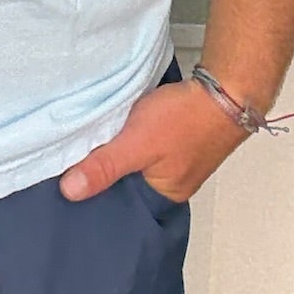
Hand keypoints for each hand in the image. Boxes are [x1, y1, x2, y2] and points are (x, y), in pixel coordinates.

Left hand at [60, 77, 248, 202]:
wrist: (226, 89)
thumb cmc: (185, 120)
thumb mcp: (137, 144)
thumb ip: (104, 167)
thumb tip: (69, 192)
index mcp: (165, 196)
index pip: (121, 203)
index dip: (96, 192)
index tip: (66, 181)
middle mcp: (172, 184)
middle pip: (128, 182)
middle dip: (105, 169)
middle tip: (73, 157)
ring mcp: (177, 161)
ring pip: (136, 161)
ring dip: (119, 150)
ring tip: (90, 142)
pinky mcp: (178, 139)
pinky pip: (147, 145)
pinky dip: (132, 137)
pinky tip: (117, 128)